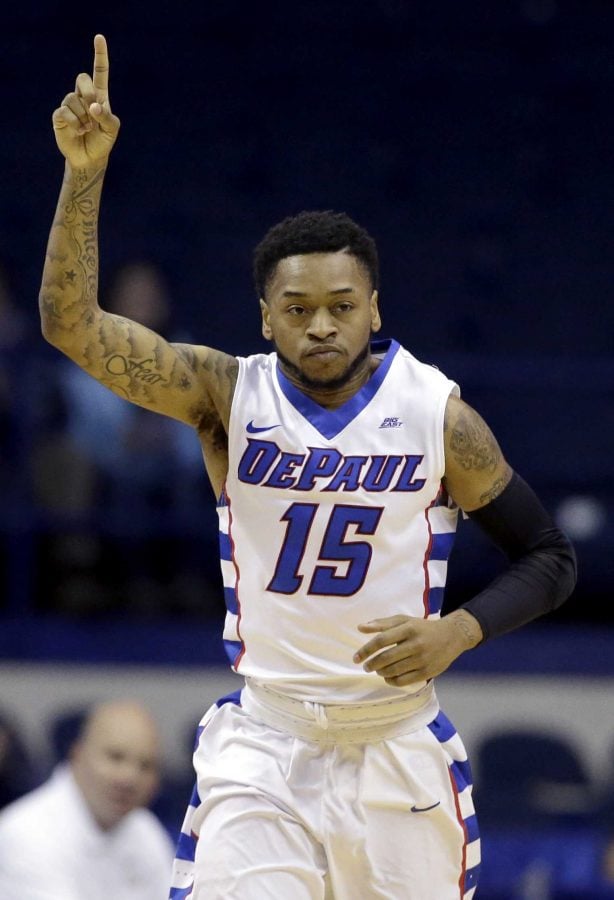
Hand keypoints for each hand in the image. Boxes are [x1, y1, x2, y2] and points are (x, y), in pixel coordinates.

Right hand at [52, 34, 119, 168]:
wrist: (90, 158)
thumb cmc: (103, 141)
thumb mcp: (112, 129)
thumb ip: (107, 116)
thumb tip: (93, 106)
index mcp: (99, 96)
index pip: (100, 71)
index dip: (100, 54)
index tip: (99, 37)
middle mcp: (83, 96)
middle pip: (82, 78)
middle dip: (88, 92)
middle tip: (94, 110)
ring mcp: (70, 104)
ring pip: (73, 99)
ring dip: (83, 117)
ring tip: (87, 129)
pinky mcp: (60, 115)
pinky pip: (65, 111)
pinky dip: (75, 123)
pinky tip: (79, 131)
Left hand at [353, 610, 481, 686]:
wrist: (452, 636)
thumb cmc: (422, 627)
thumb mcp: (404, 620)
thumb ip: (382, 623)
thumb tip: (360, 628)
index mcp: (408, 628)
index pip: (381, 640)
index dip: (366, 650)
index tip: (356, 658)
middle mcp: (415, 644)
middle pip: (386, 658)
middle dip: (371, 664)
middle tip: (365, 666)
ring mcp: (422, 659)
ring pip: (394, 671)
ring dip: (380, 672)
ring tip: (377, 670)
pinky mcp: (427, 672)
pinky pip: (404, 681)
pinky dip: (391, 681)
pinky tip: (388, 677)